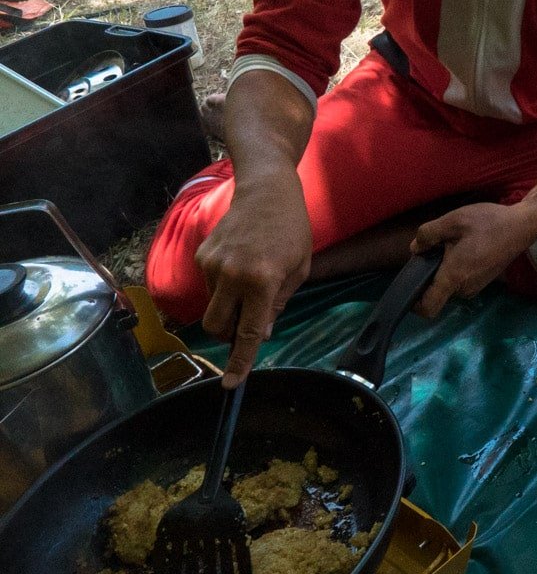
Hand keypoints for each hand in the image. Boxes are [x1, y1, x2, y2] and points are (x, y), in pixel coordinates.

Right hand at [195, 170, 311, 387]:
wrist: (265, 189)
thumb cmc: (292, 229)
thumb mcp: (298, 270)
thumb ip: (277, 305)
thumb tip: (258, 334)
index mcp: (261, 281)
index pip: (247, 332)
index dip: (240, 361)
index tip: (231, 384)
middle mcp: (230, 275)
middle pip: (216, 326)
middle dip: (228, 337)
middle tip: (247, 327)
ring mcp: (211, 264)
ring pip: (213, 306)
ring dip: (230, 307)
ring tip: (252, 279)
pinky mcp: (201, 255)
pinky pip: (210, 286)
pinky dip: (224, 288)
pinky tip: (241, 264)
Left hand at [409, 202, 536, 318]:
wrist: (522, 226)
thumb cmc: (488, 223)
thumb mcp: (453, 220)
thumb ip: (428, 235)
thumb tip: (415, 249)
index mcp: (454, 277)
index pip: (428, 308)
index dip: (414, 304)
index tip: (410, 287)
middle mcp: (465, 288)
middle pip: (437, 291)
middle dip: (432, 273)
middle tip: (439, 246)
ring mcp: (476, 287)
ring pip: (450, 284)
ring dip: (446, 268)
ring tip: (456, 243)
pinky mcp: (484, 281)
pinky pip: (461, 280)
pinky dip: (458, 267)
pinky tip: (468, 246)